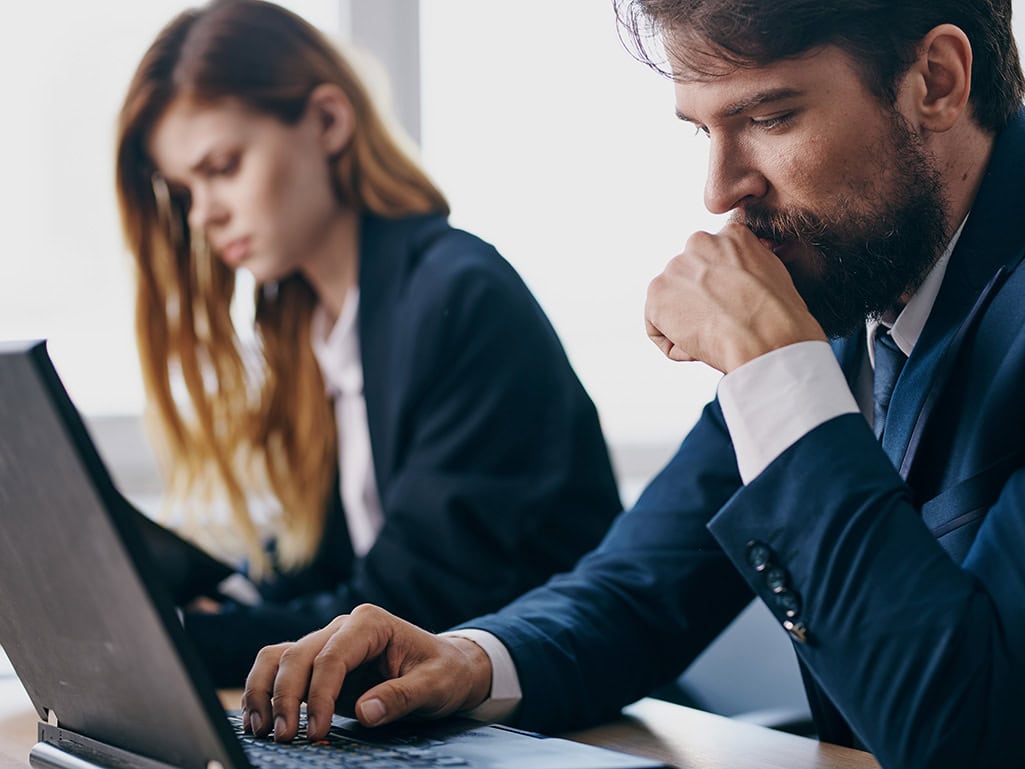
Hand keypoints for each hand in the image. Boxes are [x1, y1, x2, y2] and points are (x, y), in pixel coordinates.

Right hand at [241, 604, 492, 741]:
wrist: (449, 667)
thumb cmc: (444, 672)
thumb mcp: (435, 686)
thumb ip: (401, 697)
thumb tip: (364, 712)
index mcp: (371, 623)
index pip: (332, 657)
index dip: (320, 695)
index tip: (319, 730)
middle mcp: (343, 627)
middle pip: (298, 655)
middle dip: (286, 697)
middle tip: (285, 738)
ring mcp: (328, 643)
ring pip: (280, 657)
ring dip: (265, 691)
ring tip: (262, 730)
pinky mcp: (319, 664)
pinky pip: (281, 668)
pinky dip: (266, 691)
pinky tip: (260, 720)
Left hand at [644, 223, 825, 372]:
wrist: (767, 339)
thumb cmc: (780, 318)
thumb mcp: (773, 273)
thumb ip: (749, 265)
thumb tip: (737, 275)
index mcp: (731, 234)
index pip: (712, 260)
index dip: (721, 290)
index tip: (734, 306)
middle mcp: (699, 242)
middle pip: (689, 279)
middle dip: (700, 302)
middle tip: (723, 323)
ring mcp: (675, 268)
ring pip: (672, 303)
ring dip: (687, 323)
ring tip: (715, 335)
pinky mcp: (657, 295)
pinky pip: (657, 327)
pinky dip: (675, 344)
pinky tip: (698, 347)